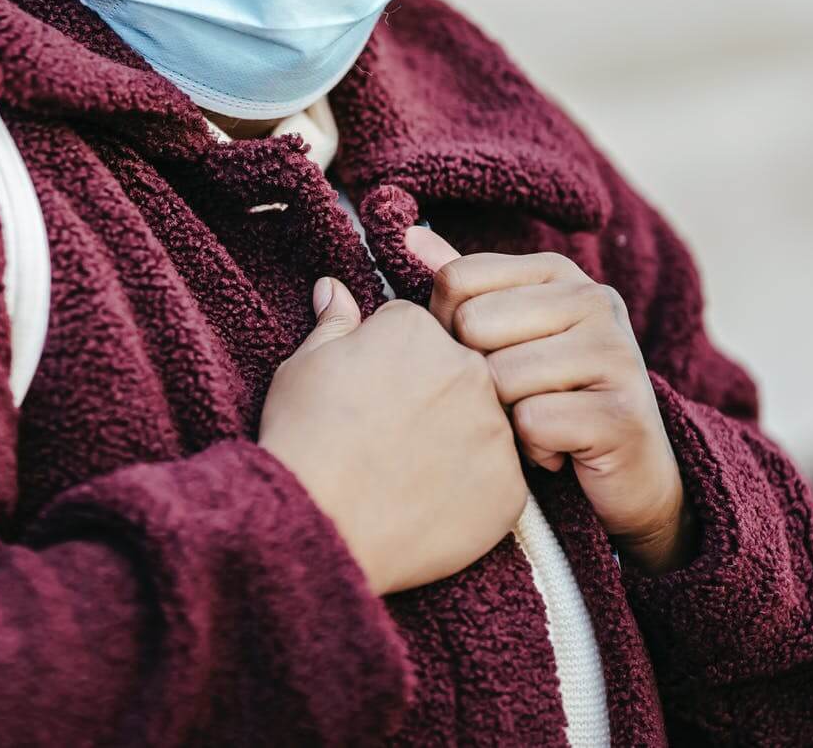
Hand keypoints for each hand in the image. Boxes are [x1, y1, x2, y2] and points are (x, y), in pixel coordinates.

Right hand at [260, 276, 527, 594]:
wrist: (319, 525)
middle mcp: (469, 369)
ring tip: (406, 471)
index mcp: (417, 330)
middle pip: (458, 370)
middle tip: (388, 432)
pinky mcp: (510, 488)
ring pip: (483, 423)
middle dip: (430, 392)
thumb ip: (334, 324)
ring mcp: (495, 430)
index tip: (368, 391)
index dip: (387, 360)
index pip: (416, 330)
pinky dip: (471, 489)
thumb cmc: (303, 440)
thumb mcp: (304, 366)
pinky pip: (497, 478)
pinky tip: (428, 502)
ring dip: (456, 438)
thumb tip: (334, 287)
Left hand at [406, 227, 694, 573]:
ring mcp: (615, 352)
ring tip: (541, 422)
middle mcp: (594, 298)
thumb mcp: (507, 334)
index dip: (449, 330)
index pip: (456, 280)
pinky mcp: (621, 413)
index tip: (488, 357)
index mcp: (556, 271)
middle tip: (518, 397)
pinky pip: (531, 423)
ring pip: (498, 378)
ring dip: (505, 418)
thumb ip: (464, 287)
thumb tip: (408, 236)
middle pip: (472, 326)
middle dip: (478, 376)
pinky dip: (534, 449)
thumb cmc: (551, 398)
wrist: (629, 475)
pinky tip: (560, 449)